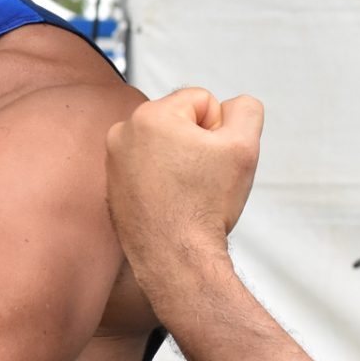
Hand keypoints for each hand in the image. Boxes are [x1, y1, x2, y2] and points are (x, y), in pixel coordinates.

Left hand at [105, 87, 263, 289]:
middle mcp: (122, 133)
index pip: (202, 101)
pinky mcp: (113, 187)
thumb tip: (233, 107)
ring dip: (180, 163)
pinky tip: (172, 204)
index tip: (213, 161)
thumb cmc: (205, 206)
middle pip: (180, 123)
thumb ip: (246, 110)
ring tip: (187, 194)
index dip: (219, 130)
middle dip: (198, 145)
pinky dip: (163, 183)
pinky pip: (149, 172)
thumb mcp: (244, 146)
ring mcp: (113, 162)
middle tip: (202, 180)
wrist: (176, 259)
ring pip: (165, 148)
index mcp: (149, 115)